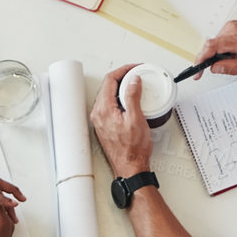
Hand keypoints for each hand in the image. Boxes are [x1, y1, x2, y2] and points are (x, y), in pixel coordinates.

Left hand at [90, 64, 153, 178]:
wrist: (130, 168)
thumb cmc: (133, 149)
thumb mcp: (137, 119)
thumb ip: (133, 96)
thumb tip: (133, 81)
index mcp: (104, 110)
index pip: (110, 80)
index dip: (124, 70)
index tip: (135, 68)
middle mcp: (98, 114)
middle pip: (108, 86)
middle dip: (123, 77)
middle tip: (137, 74)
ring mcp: (100, 120)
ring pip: (108, 95)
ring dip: (121, 87)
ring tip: (135, 85)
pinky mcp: (105, 125)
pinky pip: (110, 105)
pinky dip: (120, 98)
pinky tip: (130, 100)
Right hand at [194, 15, 236, 76]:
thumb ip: (233, 67)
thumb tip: (215, 68)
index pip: (211, 47)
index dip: (201, 59)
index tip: (197, 70)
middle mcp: (232, 29)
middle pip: (211, 45)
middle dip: (212, 59)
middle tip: (223, 68)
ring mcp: (233, 26)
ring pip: (217, 43)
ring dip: (221, 54)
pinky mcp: (234, 26)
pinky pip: (223, 39)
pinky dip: (226, 48)